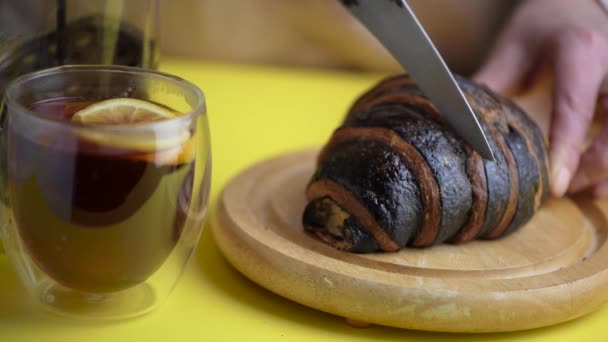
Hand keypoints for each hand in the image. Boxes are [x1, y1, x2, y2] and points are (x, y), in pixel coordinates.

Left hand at [474, 0, 607, 196]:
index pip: (575, 108)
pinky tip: (599, 178)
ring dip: (607, 166)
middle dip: (593, 165)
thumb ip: (493, 84)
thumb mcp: (513, 46)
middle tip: (564, 189)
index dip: (567, 149)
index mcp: (582, 51)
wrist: (577, 2)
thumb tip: (461, 123)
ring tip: (582, 189)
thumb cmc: (543, 23)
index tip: (558, 185)